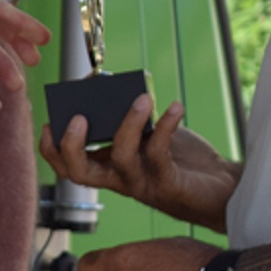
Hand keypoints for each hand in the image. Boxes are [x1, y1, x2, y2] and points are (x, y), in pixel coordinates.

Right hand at [40, 95, 238, 228]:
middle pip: (80, 174)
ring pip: (121, 158)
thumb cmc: (183, 158)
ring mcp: (142, 183)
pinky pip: (160, 153)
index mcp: (109, 167)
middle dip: (73, 146)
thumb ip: (128, 114)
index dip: (52, 150)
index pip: (69, 166)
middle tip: (78, 118)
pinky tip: (175, 107)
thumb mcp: (150, 132)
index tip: (49, 124)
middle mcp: (120, 179)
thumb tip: (105, 82)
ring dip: (128, 125)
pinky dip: (165, 125)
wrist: (221, 188)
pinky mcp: (167, 184)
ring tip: (141, 99)